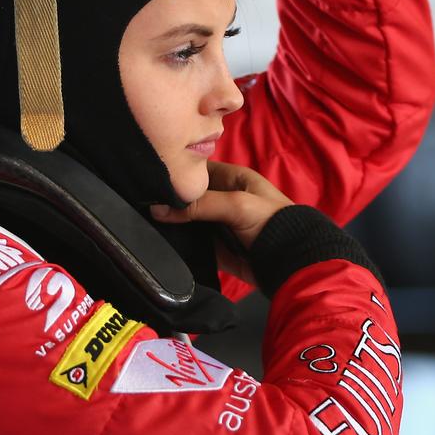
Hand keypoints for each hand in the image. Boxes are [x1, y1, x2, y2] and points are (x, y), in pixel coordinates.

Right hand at [150, 160, 293, 282]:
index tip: (151, 177)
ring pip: (188, 219)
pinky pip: (192, 242)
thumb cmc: (270, 223)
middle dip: (170, 199)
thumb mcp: (235, 205)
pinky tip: (158, 239)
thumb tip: (156, 209)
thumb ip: (198, 205)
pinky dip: (179, 242)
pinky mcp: (217, 248)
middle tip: (142, 200)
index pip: (198, 169)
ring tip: (144, 219)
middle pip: (190, 196)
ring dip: (172, 221)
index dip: (178, 172)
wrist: (291, 264)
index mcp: (233, 178)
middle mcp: (224, 198)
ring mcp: (220, 224)